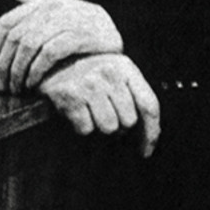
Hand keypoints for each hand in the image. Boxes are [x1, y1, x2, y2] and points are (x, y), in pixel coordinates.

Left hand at [0, 0, 122, 92]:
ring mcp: (66, 18)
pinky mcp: (80, 35)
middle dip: (5, 65)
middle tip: (3, 86)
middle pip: (15, 37)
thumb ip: (33, 3)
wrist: (112, 34)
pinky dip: (37, 70)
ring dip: (18, 71)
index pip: (6, 22)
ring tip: (17, 88)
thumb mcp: (58, 9)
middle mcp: (52, 6)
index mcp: (43, 2)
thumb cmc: (80, 24)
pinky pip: (48, 53)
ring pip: (29, 45)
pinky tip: (34, 84)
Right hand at [39, 54, 160, 157]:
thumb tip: (149, 136)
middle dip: (120, 126)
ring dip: (101, 125)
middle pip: (128, 121)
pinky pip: (86, 129)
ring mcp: (90, 83)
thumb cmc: (96, 73)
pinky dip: (82, 125)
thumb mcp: (120, 75)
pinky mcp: (71, 95)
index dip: (151, 133)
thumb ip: (137, 98)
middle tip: (108, 115)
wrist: (58, 57)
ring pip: (108, 127)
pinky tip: (79, 110)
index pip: (148, 105)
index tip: (146, 152)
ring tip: (93, 111)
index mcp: (127, 68)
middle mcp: (111, 73)